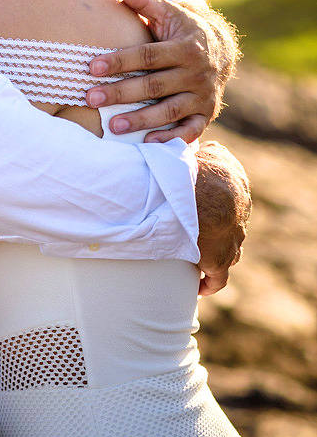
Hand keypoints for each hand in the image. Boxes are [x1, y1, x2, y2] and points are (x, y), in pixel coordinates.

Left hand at [86, 0, 238, 142]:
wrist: (220, 49)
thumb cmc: (180, 28)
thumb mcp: (165, 12)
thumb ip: (141, 0)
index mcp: (185, 47)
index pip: (147, 56)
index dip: (119, 61)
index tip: (90, 67)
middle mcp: (197, 73)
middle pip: (154, 86)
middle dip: (122, 93)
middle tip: (91, 99)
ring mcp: (203, 96)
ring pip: (170, 111)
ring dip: (142, 120)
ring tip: (113, 127)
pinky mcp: (205, 114)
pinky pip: (189, 130)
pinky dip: (171, 138)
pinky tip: (148, 143)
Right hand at [194, 141, 250, 295]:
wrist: (200, 195)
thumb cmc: (198, 170)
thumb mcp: (208, 152)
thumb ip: (208, 152)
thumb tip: (201, 149)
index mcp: (237, 187)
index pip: (229, 197)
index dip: (215, 203)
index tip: (202, 207)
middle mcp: (240, 214)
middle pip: (230, 225)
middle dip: (217, 229)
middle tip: (197, 232)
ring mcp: (233, 240)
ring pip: (229, 252)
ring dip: (215, 255)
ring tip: (196, 258)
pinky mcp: (220, 261)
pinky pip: (217, 278)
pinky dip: (209, 283)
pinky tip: (199, 287)